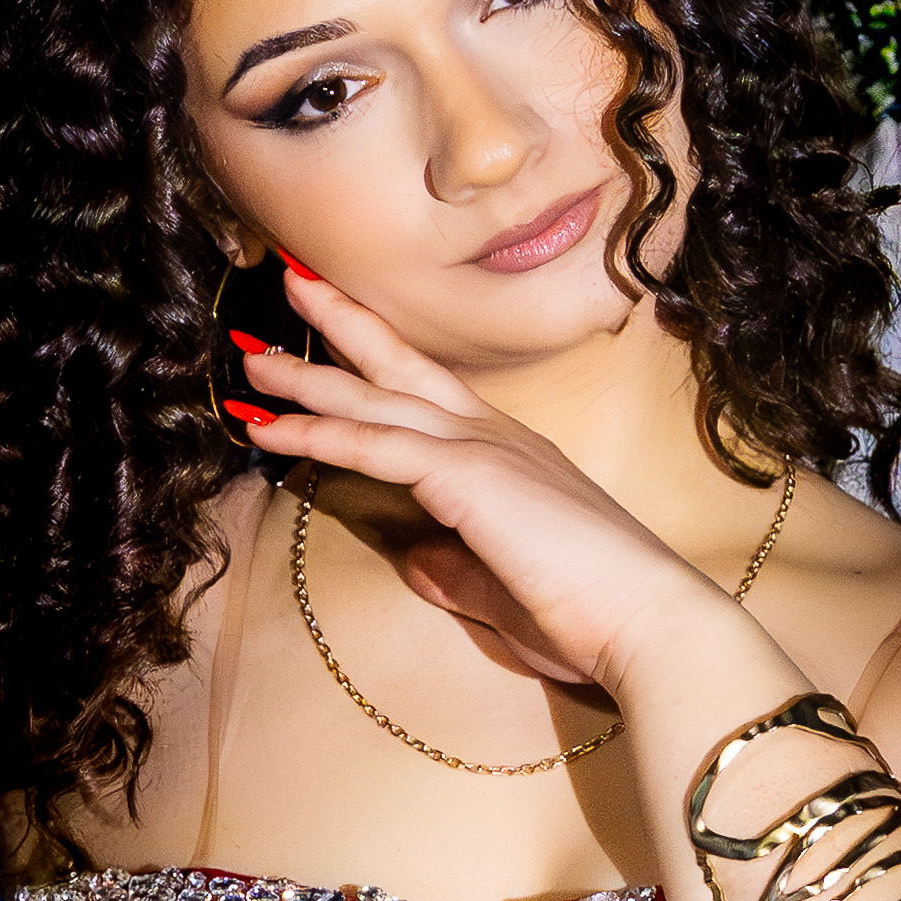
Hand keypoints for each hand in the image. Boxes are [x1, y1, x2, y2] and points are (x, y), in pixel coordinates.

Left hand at [231, 264, 721, 698]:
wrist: (648, 620)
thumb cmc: (592, 612)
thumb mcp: (507, 590)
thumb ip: (461, 570)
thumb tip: (423, 564)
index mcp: (512, 455)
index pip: (433, 393)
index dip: (382, 359)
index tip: (341, 330)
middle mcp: (497, 437)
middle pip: (403, 365)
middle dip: (343, 323)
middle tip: (291, 280)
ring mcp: (483, 450)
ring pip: (378, 397)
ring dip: (309, 377)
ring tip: (252, 360)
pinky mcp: (467, 478)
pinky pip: (377, 446)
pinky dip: (322, 432)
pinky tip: (272, 428)